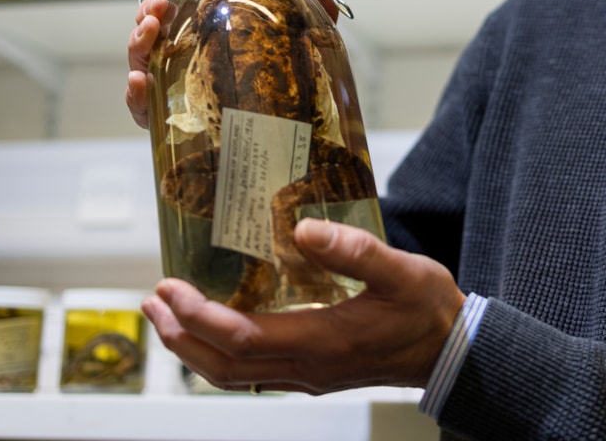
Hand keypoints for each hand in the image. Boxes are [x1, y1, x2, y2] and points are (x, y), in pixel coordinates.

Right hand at [124, 0, 340, 128]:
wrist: (265, 148)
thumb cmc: (271, 90)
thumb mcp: (292, 51)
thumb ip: (309, 23)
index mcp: (202, 31)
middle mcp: (180, 54)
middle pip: (151, 24)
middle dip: (148, 7)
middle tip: (161, 2)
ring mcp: (168, 85)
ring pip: (141, 57)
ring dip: (139, 38)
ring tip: (152, 29)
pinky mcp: (165, 120)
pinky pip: (142, 106)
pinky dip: (136, 92)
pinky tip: (141, 81)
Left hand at [142, 219, 465, 393]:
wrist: (452, 351)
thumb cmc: (428, 310)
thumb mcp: (402, 270)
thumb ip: (355, 251)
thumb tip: (305, 229)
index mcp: (323, 341)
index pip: (241, 338)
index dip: (197, 317)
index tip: (169, 290)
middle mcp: (307, 367)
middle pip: (223, 367)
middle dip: (180, 336)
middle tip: (153, 302)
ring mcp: (309, 376)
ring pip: (234, 376)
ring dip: (194, 349)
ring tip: (169, 316)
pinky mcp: (314, 374)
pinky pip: (253, 373)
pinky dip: (222, 353)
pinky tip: (217, 327)